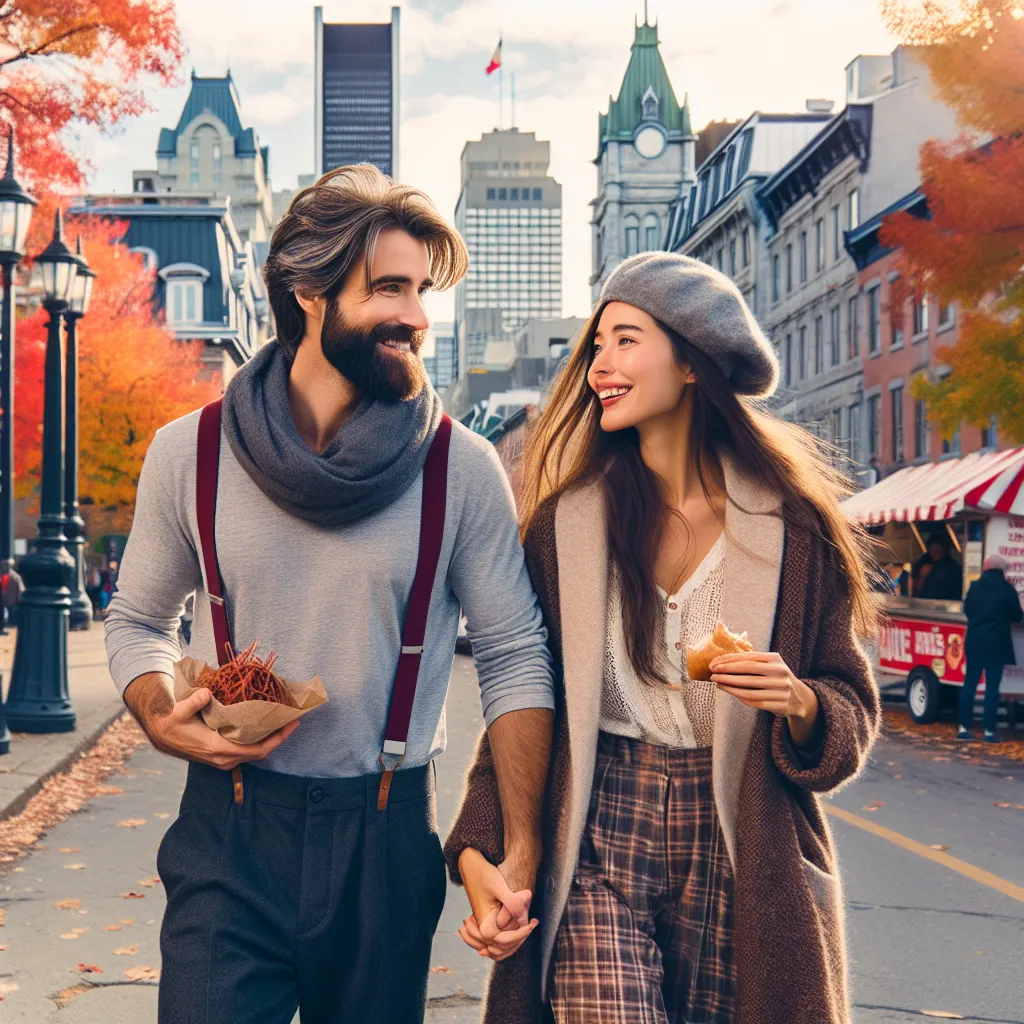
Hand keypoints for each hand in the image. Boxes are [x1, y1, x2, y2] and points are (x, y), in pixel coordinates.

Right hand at [127, 675, 298, 769]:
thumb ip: (193, 702)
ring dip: (269, 740)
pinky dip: (259, 741)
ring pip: (254, 753)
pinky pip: (247, 751)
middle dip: (278, 737)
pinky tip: (264, 727)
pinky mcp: (222, 757)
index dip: (277, 739)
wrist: (162, 734)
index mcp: (218, 748)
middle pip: (261, 752)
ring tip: (281, 721)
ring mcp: (223, 760)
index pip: (257, 750)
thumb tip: (205, 693)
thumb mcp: (180, 710)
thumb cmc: (173, 722)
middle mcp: (224, 758)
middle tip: (292, 720)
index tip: (291, 724)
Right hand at [457, 847, 537, 960]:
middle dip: (520, 937)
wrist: (471, 865)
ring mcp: (483, 928)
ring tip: (527, 927)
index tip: (534, 922)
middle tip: (533, 922)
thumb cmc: (484, 874)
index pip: (506, 941)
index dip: (523, 933)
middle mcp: (482, 930)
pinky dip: (508, 940)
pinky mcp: (487, 923)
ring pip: (501, 948)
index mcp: (484, 925)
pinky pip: (498, 941)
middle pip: (505, 948)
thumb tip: (526, 919)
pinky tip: (520, 928)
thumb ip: (512, 904)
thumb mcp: (499, 887)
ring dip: (515, 942)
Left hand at [710, 651, 819, 744]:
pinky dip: (738, 696)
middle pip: (748, 671)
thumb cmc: (776, 677)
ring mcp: (781, 689)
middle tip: (712, 672)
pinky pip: (754, 701)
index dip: (729, 660)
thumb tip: (722, 659)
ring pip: (749, 688)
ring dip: (729, 685)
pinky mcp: (780, 704)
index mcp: (775, 659)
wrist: (799, 697)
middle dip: (727, 671)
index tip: (714, 662)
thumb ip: (751, 660)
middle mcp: (780, 673)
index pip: (748, 658)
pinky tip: (728, 691)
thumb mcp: (769, 664)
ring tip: (716, 682)